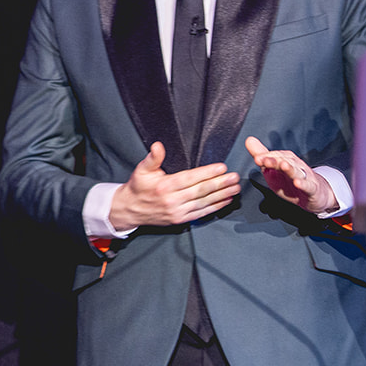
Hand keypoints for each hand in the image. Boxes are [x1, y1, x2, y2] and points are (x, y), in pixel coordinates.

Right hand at [108, 141, 239, 228]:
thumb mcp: (142, 170)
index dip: (207, 172)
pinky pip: (201, 213)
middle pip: (201, 191)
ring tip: (235, 188)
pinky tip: (226, 201)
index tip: (222, 167)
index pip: (190, 178)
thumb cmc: (138, 188)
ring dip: (222, 195)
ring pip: (204, 202)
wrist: (129, 210)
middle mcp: (172, 200)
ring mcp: (177, 212)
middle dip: (220, 184)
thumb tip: (158, 146)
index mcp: (164, 186)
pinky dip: (215, 207)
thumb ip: (153, 158)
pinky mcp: (180, 220)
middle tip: (234, 177)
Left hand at [244, 136, 335, 213]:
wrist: (314, 194)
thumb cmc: (290, 181)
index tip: (257, 158)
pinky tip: (297, 183)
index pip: (276, 156)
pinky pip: (308, 186)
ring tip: (283, 165)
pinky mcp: (312, 189)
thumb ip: (262, 156)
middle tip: (265, 161)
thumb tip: (249, 139)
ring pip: (297, 172)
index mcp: (286, 161)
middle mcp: (296, 166)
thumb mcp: (273, 170)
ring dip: (290, 168)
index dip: (267, 157)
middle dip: (276, 161)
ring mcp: (305, 177)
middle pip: (286, 161)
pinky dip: (303, 184)